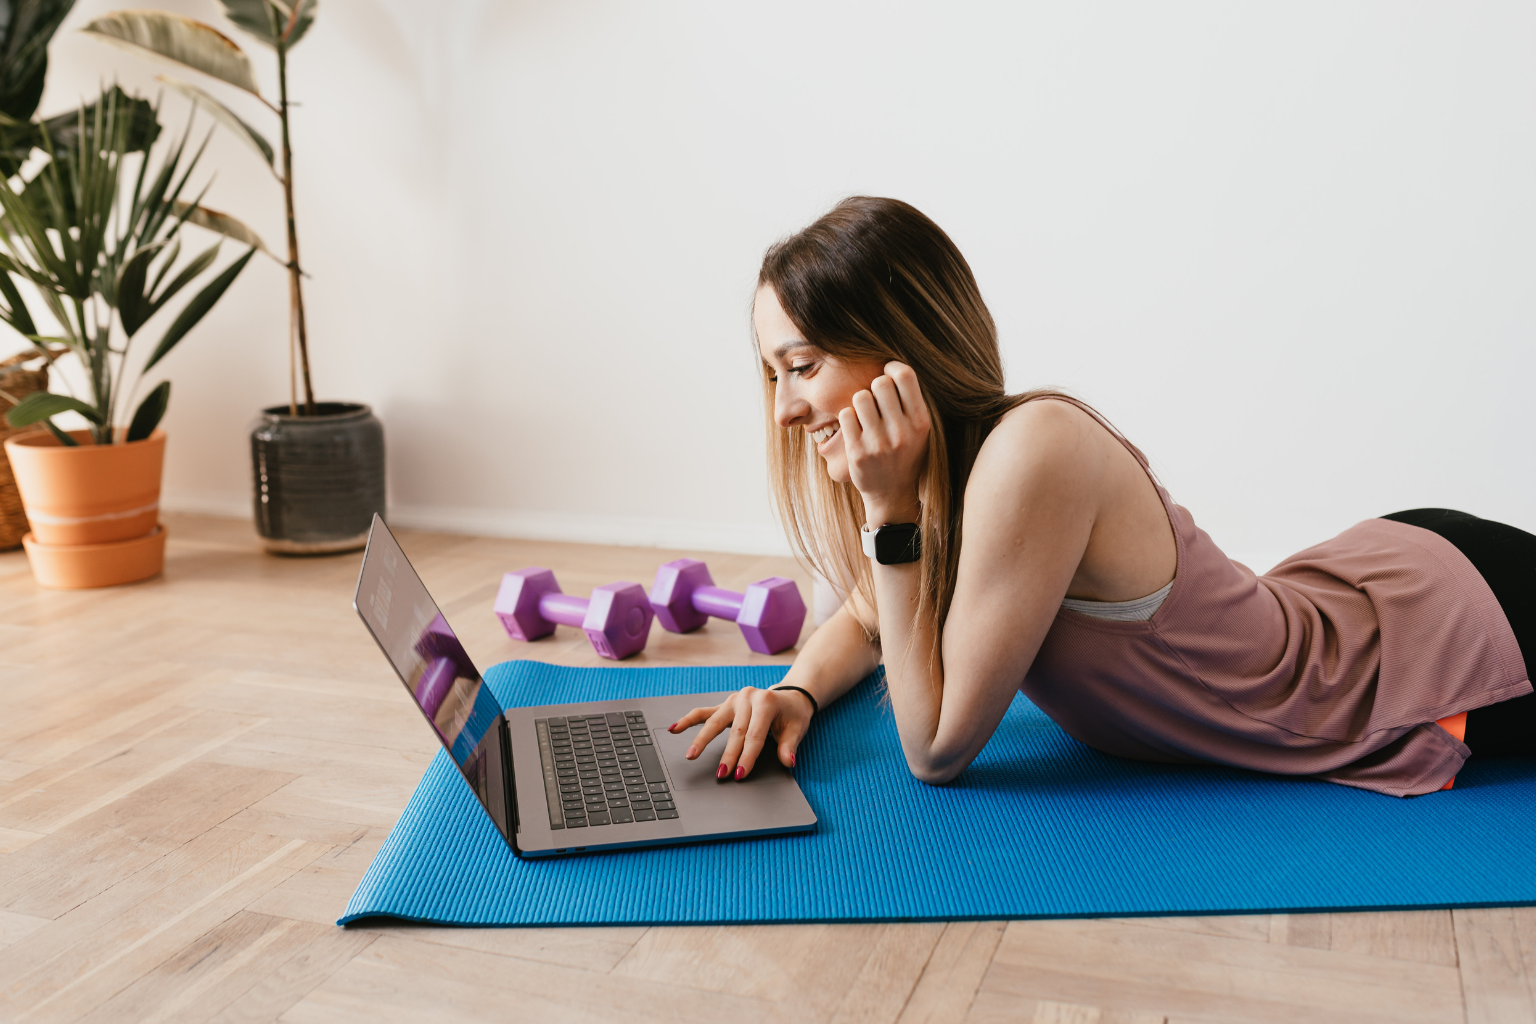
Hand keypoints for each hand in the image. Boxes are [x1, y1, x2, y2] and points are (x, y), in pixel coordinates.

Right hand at [667, 686, 814, 778]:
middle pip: (735, 731)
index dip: (748, 756)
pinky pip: (703, 712)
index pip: (755, 735)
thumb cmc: (792, 715)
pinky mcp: (725, 704)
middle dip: (728, 754)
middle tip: (721, 774)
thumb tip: (787, 762)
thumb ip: (789, 746)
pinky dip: (688, 720)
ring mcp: (734, 699)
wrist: (790, 696)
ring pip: (714, 721)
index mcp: (766, 702)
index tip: (740, 774)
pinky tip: (674, 728)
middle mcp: (748, 697)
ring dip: (702, 740)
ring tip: (691, 755)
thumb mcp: (797, 729)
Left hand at [841, 361, 929, 521]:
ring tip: (866, 415)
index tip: (888, 375)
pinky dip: (849, 417)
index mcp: (921, 422)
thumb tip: (889, 364)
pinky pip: (845, 414)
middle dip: (875, 387)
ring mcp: (878, 443)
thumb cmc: (906, 453)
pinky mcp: (857, 452)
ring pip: (860, 396)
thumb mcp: (919, 430)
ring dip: (860, 402)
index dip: (892, 368)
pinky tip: (857, 427)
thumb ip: (910, 401)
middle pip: (880, 383)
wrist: (892, 494)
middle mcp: (902, 432)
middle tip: (876, 400)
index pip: (905, 375)